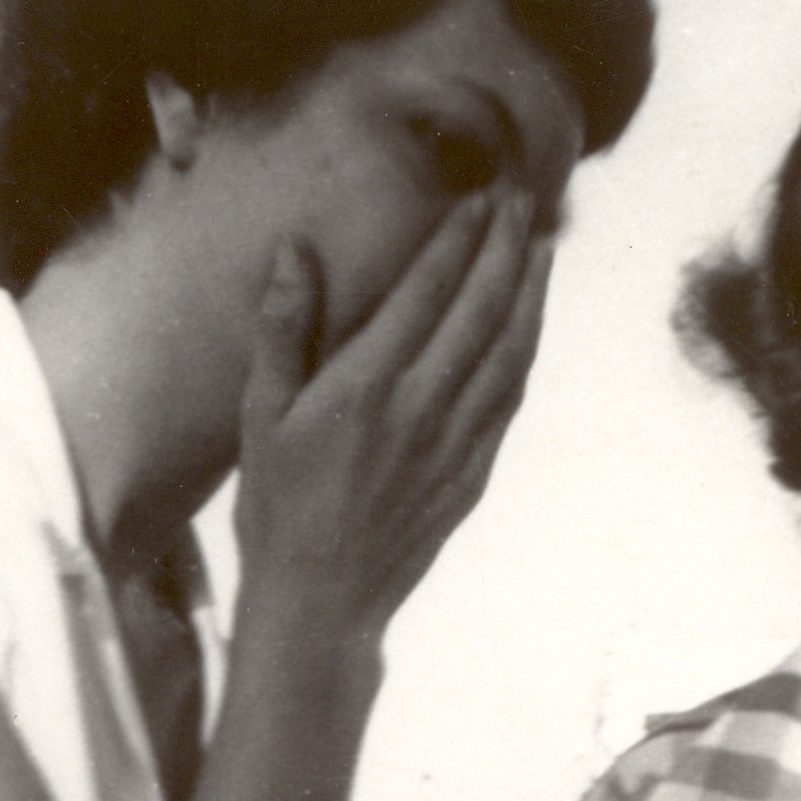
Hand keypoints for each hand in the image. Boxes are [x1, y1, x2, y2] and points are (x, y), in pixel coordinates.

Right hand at [233, 187, 551, 643]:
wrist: (320, 602)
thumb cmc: (276, 509)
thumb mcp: (260, 417)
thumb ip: (282, 330)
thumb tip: (295, 251)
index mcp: (364, 387)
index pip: (426, 292)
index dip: (457, 239)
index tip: (476, 197)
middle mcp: (421, 409)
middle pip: (480, 310)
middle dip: (503, 248)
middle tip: (518, 200)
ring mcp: (455, 444)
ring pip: (509, 352)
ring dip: (530, 294)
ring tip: (541, 246)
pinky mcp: (471, 475)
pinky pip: (509, 400)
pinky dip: (525, 353)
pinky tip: (529, 326)